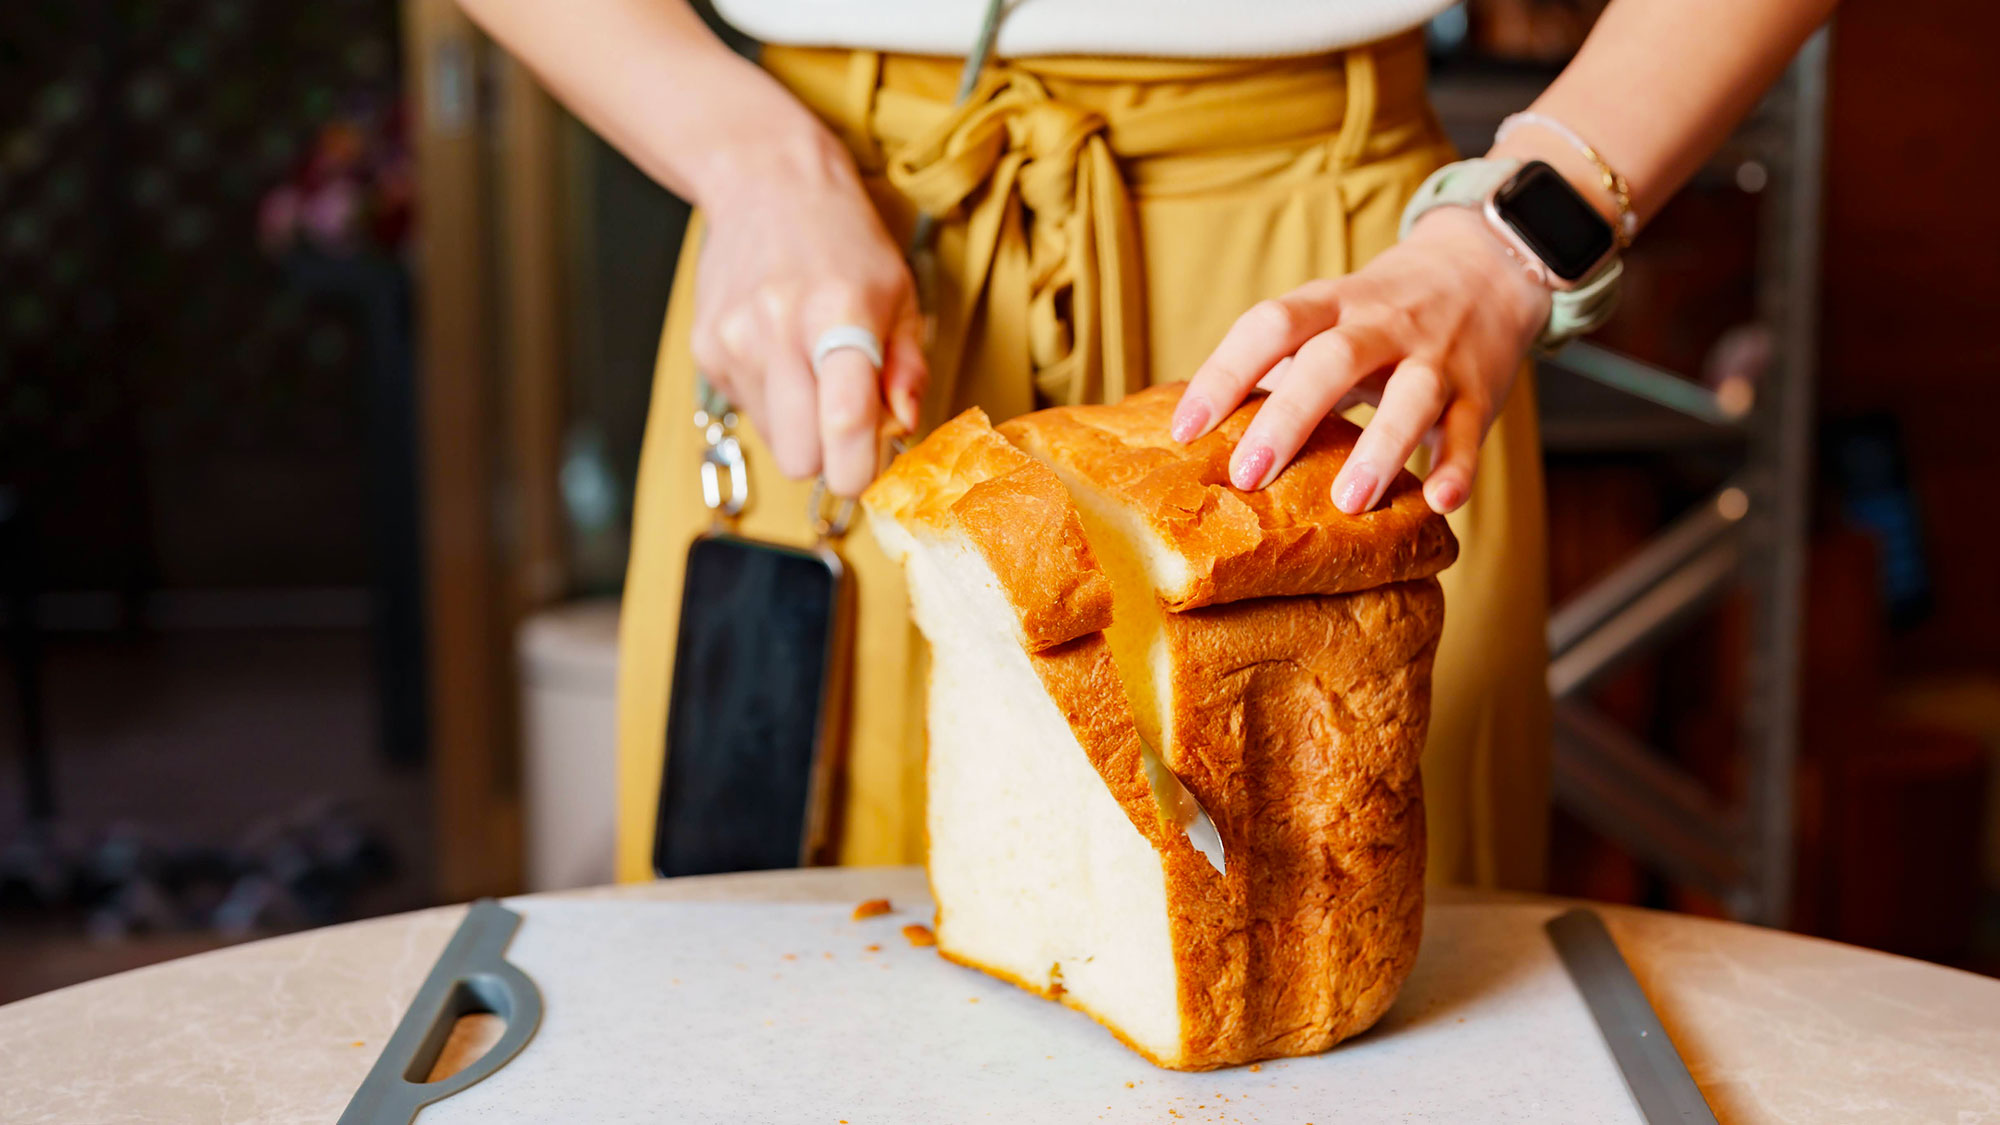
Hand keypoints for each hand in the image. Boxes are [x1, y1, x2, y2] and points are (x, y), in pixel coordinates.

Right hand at [690, 131, 925, 496]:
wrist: (766, 181)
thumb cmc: (842, 239)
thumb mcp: (900, 292)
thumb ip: (909, 367)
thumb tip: (902, 426)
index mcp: (838, 314)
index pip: (845, 423)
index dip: (861, 469)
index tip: (872, 471)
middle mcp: (778, 331)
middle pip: (799, 457)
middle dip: (828, 459)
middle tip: (848, 429)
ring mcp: (734, 342)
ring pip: (774, 441)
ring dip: (801, 427)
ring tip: (814, 374)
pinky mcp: (706, 350)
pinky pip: (748, 411)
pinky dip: (772, 401)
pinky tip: (783, 356)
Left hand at [1172, 206, 1551, 514]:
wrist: (1485, 265)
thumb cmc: (1381, 311)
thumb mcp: (1328, 315)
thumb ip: (1277, 362)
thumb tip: (1198, 427)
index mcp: (1332, 304)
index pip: (1270, 325)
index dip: (1224, 373)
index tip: (1184, 430)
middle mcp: (1383, 323)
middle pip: (1333, 359)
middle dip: (1288, 418)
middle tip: (1248, 476)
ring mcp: (1437, 355)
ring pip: (1413, 394)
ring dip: (1379, 448)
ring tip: (1347, 501)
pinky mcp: (1480, 391)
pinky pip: (1470, 431)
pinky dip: (1458, 467)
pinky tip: (1438, 502)